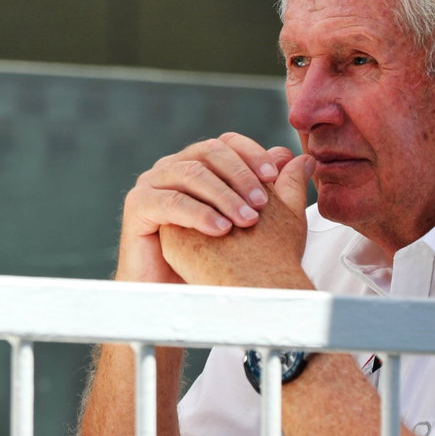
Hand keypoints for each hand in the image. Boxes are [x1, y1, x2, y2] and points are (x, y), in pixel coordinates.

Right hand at [117, 133, 295, 283]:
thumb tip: (297, 157)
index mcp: (197, 164)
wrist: (174, 292)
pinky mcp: (137, 205)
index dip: (251, 154)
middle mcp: (172, 167)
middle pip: (208, 151)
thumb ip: (272, 189)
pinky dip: (198, 213)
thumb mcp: (249, 220)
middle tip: (261, 203)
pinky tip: (220, 230)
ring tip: (246, 219)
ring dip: (223, 195)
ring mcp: (152, 183)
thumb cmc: (211, 258)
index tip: (274, 176)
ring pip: (191, 173)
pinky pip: (170, 201)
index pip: (226, 143)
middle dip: (240, 175)